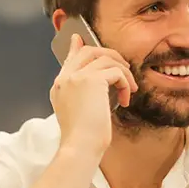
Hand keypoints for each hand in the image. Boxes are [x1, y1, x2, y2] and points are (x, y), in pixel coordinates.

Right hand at [50, 33, 136, 156]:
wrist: (80, 147)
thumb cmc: (82, 138)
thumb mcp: (79, 113)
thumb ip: (84, 95)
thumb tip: (100, 84)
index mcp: (59, 86)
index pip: (70, 58)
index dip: (77, 47)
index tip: (79, 39)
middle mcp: (65, 78)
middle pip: (88, 51)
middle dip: (109, 55)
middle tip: (123, 67)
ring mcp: (77, 77)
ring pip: (105, 58)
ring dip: (123, 72)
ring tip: (129, 89)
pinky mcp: (91, 80)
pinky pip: (116, 71)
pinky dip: (125, 82)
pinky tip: (126, 98)